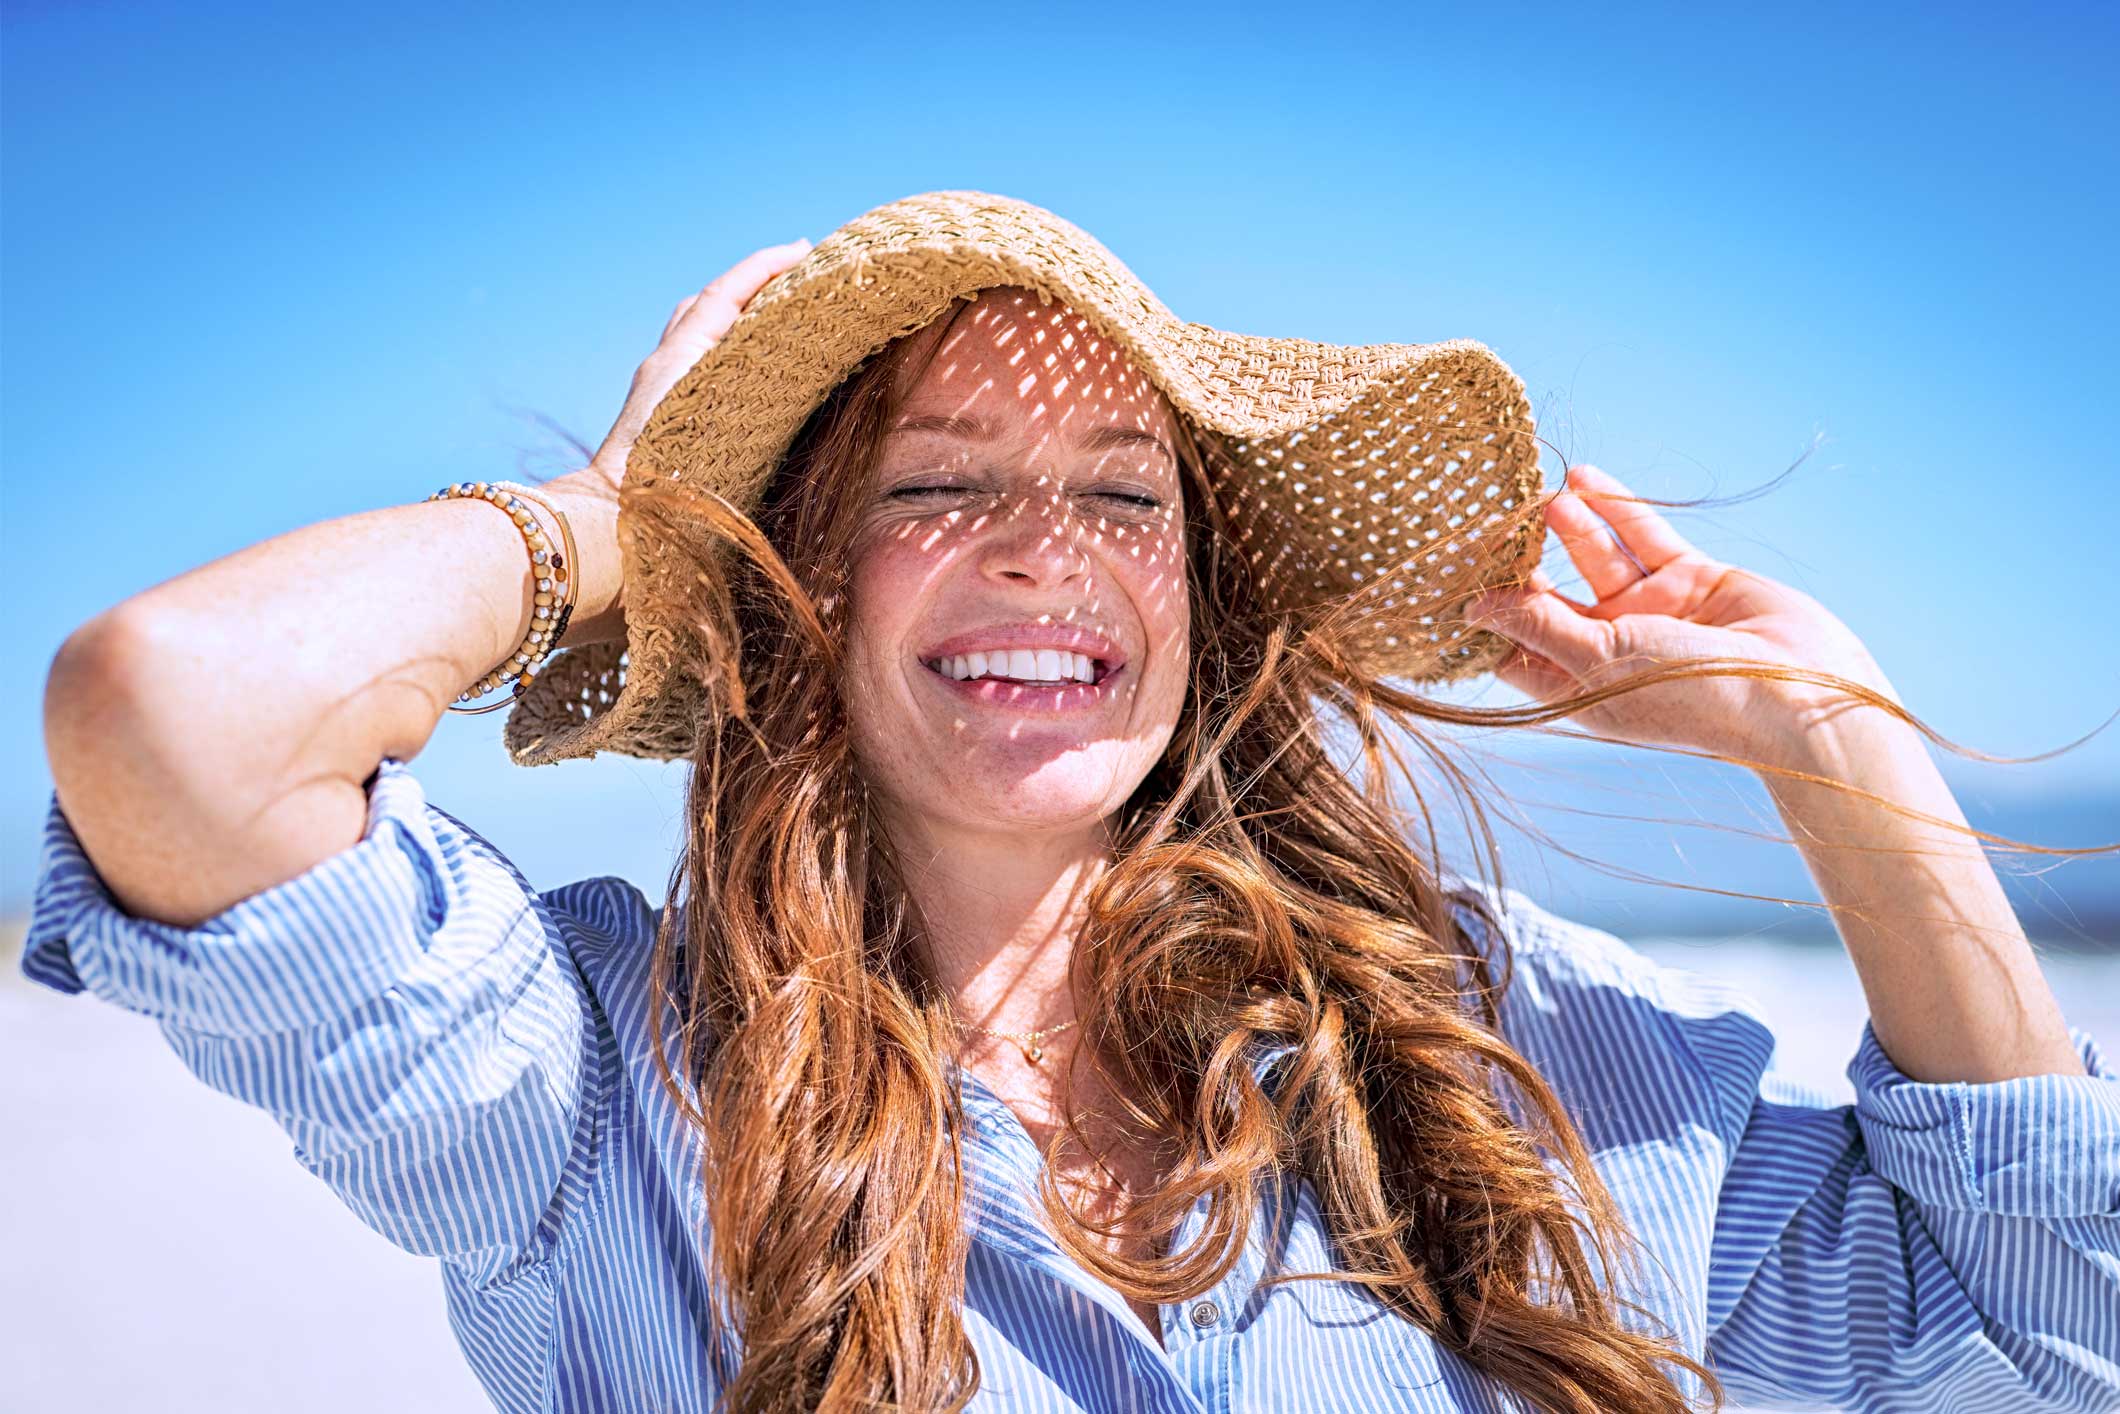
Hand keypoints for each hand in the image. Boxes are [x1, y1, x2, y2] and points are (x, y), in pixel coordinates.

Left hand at [582, 237, 813, 491]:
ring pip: (698, 330)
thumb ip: (734, 380)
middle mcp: (667, 362)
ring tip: (781, 316)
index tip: (803, 249)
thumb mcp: (704, 414)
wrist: (611, 519)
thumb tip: (770, 335)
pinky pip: (696, 361)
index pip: (724, 294)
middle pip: (708, 303)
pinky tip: (752, 367)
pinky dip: (726, 348)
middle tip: (798, 276)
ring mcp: (659, 386)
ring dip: (737, 314)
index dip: (763, 266)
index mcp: (681, 357)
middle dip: (752, 283)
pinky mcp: (659, 412)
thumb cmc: (661, 480)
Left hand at [1464, 464, 1903, 765]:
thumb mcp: (1599, 658)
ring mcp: (1650, 613)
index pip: (1513, 645)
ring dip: (1568, 526)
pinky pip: (1642, 538)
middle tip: (1487, 518)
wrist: (1796, 694)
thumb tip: (1474, 607)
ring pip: (1596, 559)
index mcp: (1578, 685)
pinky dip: (1614, 509)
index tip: (1450, 572)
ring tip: (1538, 496)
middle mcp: (1609, 649)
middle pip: (1550, 596)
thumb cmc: (1689, 695)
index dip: (1485, 611)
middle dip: (1522, 559)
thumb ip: (1538, 625)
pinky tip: (1582, 481)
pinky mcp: (1689, 578)